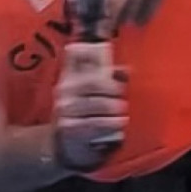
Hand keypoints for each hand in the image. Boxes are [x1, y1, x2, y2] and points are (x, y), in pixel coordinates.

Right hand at [52, 41, 126, 170]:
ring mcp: (65, 109)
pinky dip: (110, 123)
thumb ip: (106, 78)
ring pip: (97, 104)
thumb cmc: (83, 114)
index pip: (75, 55)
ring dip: (114, 107)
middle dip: (113, 88)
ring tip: (123, 111)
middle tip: (123, 94)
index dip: (87, 49)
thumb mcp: (90, 93)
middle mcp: (64, 90)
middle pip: (93, 82)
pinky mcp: (70, 128)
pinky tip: (119, 123)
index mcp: (70, 76)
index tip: (102, 47)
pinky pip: (95, 123)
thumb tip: (127, 70)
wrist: (63, 144)